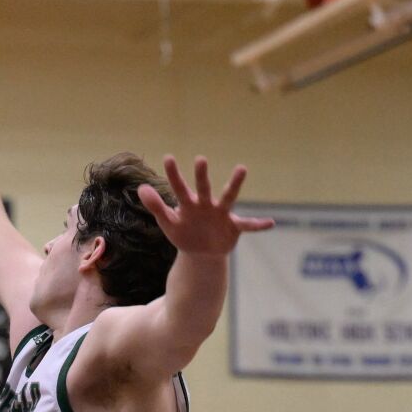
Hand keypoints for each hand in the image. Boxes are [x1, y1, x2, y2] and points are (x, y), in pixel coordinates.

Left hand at [138, 156, 273, 255]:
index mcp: (189, 204)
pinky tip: (270, 223)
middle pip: (203, 188)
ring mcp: (222, 214)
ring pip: (228, 198)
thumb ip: (155, 206)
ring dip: (234, 184)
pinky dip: (259, 225)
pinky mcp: (234, 227)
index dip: (173, 175)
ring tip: (241, 168)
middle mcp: (206, 204)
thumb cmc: (184, 233)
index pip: (179, 188)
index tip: (168, 158)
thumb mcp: (168, 223)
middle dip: (202, 176)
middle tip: (200, 160)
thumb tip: (141, 188)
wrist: (201, 254)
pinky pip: (248, 225)